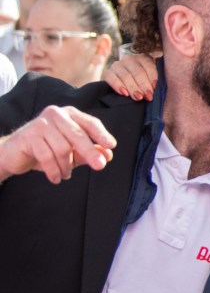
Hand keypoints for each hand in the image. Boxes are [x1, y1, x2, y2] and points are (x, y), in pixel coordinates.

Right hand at [0, 105, 115, 183]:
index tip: (111, 146)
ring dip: (67, 166)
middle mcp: (56, 114)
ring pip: (63, 148)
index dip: (101, 134)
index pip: (90, 123)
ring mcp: (41, 124)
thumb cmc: (46, 150)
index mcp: (69, 114)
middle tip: (100, 166)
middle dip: (90, 152)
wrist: (14, 153)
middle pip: (78, 135)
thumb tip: (108, 155)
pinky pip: (47, 156)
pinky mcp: (28, 136)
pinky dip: (54, 170)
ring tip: (66, 174)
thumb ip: (90, 151)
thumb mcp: (71, 152)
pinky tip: (56, 178)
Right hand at [103, 51, 159, 101]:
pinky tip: (124, 93)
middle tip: (148, 96)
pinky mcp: (107, 72)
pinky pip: (110, 77)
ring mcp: (117, 65)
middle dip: (143, 85)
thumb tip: (158, 88)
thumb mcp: (149, 79)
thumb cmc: (142, 83)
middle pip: (137, 71)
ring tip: (138, 97)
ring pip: (125, 75)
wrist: (122, 84)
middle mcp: (129, 59)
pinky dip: (117, 85)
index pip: (148, 65)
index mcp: (142, 58)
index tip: (155, 87)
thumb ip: (154, 80)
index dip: (152, 76)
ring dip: (132, 87)